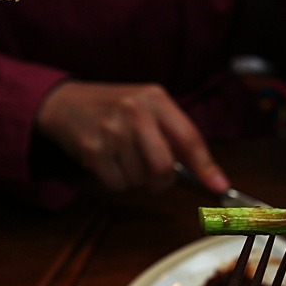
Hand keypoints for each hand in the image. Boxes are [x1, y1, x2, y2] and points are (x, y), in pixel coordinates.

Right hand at [36, 81, 229, 193]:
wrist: (66, 103)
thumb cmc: (116, 110)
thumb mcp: (149, 108)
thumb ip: (176, 135)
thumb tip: (208, 174)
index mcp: (155, 99)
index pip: (188, 138)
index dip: (206, 167)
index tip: (218, 186)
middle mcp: (134, 110)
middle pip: (163, 166)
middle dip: (162, 180)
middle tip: (156, 176)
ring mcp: (111, 129)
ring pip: (140, 179)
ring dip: (136, 178)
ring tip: (124, 157)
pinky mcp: (92, 148)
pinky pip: (117, 184)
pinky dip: (117, 181)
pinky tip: (109, 161)